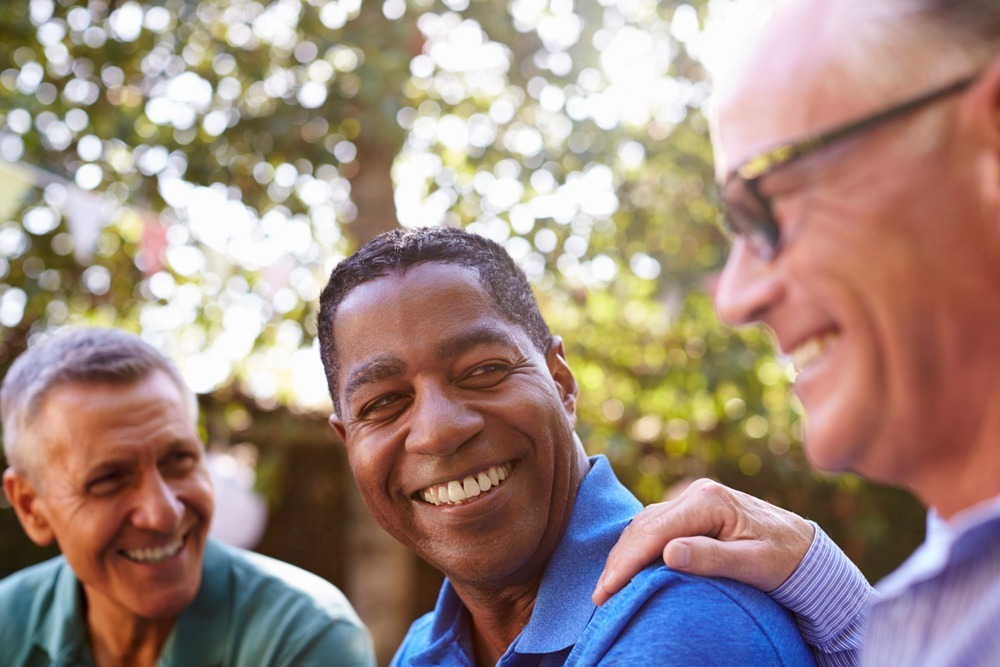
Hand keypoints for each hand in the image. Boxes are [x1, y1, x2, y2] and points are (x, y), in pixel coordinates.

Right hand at [593, 479, 814, 604]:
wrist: (804, 548)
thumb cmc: (784, 559)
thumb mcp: (753, 563)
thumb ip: (711, 558)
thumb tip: (668, 554)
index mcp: (709, 501)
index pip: (656, 532)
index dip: (628, 562)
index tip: (608, 590)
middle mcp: (696, 493)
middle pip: (644, 526)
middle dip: (620, 561)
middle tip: (601, 596)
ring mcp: (693, 499)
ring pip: (645, 523)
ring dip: (625, 553)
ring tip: (609, 585)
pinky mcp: (692, 510)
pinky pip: (655, 525)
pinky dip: (637, 546)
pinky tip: (628, 566)